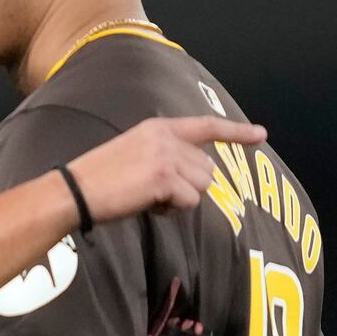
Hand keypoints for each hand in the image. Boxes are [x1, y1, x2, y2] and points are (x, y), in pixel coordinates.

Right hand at [68, 115, 263, 221]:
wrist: (75, 191)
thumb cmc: (99, 181)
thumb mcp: (134, 155)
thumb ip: (165, 157)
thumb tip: (196, 176)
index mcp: (157, 128)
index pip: (205, 126)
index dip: (235, 131)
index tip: (260, 134)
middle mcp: (166, 137)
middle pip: (207, 169)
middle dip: (189, 187)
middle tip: (155, 193)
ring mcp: (167, 156)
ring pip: (202, 186)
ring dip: (181, 199)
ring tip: (149, 197)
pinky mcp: (165, 176)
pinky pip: (189, 201)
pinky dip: (172, 210)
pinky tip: (148, 204)